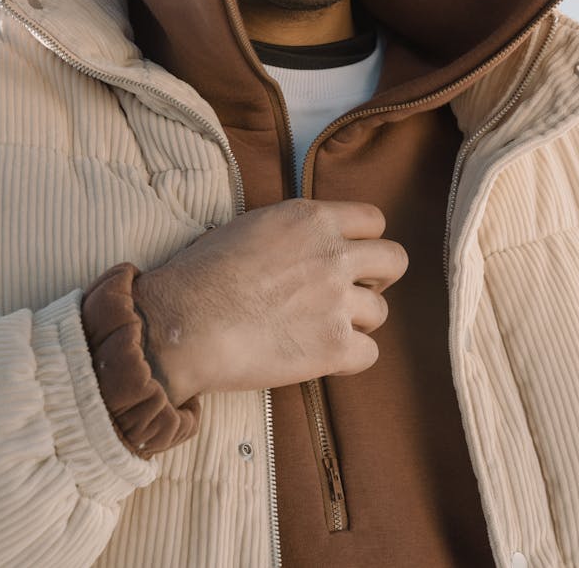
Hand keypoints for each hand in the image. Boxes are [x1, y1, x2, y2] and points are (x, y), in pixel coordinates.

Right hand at [133, 199, 407, 405]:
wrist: (184, 323)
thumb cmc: (201, 275)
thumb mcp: (249, 226)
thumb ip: (290, 231)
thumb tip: (300, 242)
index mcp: (309, 219)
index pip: (373, 220)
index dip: (363, 240)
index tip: (348, 256)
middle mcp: (332, 254)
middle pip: (394, 260)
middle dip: (377, 277)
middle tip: (350, 292)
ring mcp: (336, 300)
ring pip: (381, 311)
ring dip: (357, 321)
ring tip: (321, 328)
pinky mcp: (333, 346)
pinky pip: (369, 354)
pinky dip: (349, 359)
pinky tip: (319, 356)